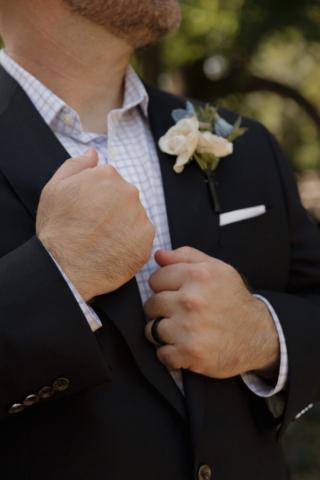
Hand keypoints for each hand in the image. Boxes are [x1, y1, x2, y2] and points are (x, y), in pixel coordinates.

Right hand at [36, 149, 154, 301]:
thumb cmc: (57, 228)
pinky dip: (129, 244)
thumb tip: (93, 153)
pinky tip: (112, 251)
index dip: (96, 197)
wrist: (64, 268)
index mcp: (109, 176)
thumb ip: (76, 165)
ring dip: (123, 226)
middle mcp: (130, 192)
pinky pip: (140, 239)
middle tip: (93, 228)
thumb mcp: (55, 188)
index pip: (110, 181)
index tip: (86, 212)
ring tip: (102, 241)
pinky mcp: (147, 242)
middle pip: (125, 198)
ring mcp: (141, 217)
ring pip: (134, 218)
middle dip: (112, 210)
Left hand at [144, 247, 279, 379]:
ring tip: (180, 331)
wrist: (260, 334)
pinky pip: (162, 354)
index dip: (164, 288)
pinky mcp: (189, 353)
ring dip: (162, 333)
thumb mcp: (217, 269)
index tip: (177, 294)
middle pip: (151, 305)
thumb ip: (186, 256)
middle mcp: (191, 300)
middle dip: (161, 310)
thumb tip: (158, 254)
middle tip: (179, 314)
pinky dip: (170, 354)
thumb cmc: (234, 299)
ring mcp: (189, 328)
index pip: (155, 280)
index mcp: (196, 275)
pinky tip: (184, 347)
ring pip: (151, 329)